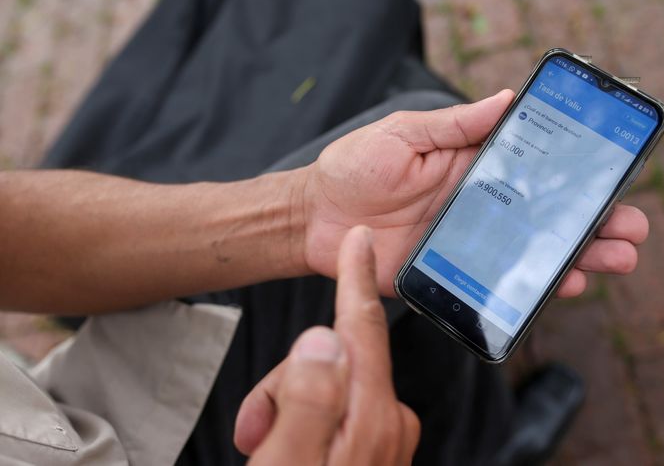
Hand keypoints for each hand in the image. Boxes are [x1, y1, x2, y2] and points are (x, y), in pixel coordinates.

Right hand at [234, 226, 418, 464]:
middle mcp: (389, 420)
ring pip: (332, 384)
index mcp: (372, 415)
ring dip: (292, 406)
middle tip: (257, 429)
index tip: (359, 236)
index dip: (355, 277)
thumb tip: (322, 339)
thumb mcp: (287, 462)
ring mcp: (387, 436)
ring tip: (266, 448)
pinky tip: (288, 450)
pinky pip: (339, 411)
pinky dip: (307, 422)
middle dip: (289, 381)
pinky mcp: (377, 448)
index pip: (362, 326)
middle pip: (336, 358)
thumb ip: (307, 399)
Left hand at [301, 90, 648, 295]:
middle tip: (632, 228)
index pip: (535, 167)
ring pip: (533, 250)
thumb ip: (455, 123)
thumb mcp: (403, 134)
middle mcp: (479, 204)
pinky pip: (499, 281)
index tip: (614, 172)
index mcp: (472, 165)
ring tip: (616, 258)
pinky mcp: (452, 272)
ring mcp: (468, 241)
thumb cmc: (354, 167)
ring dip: (578, 255)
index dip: (575, 171)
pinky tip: (564, 284)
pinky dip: (533, 285)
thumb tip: (509, 97)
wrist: (314, 218)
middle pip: (547, 213)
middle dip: (593, 220)